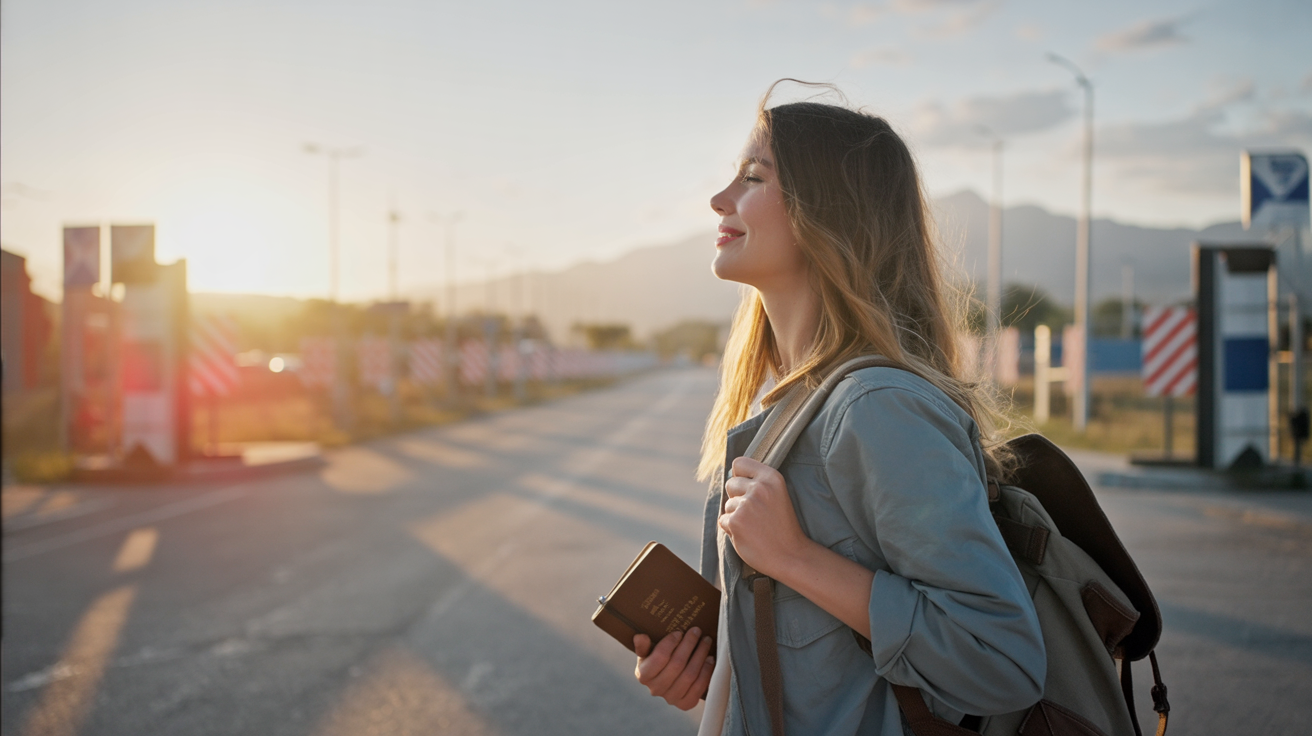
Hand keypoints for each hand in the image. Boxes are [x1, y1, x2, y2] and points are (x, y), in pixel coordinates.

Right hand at [633, 628, 714, 709]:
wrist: (667, 682)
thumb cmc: (657, 662)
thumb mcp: (647, 653)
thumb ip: (643, 645)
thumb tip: (640, 637)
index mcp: (643, 675)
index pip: (659, 657)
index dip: (670, 643)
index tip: (679, 632)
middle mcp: (655, 689)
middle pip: (677, 664)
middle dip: (689, 645)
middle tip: (697, 631)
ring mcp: (671, 698)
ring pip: (689, 675)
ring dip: (700, 656)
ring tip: (706, 642)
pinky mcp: (685, 704)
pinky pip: (698, 687)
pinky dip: (706, 672)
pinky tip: (710, 659)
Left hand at [718, 456, 809, 577]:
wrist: (791, 555)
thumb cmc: (782, 526)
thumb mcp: (778, 495)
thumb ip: (757, 483)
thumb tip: (730, 476)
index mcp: (771, 477)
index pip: (739, 463)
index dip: (739, 476)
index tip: (747, 488)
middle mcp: (759, 488)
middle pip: (730, 483)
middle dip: (737, 497)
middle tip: (755, 513)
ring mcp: (746, 505)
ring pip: (727, 505)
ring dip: (736, 516)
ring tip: (755, 527)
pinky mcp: (736, 521)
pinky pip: (723, 520)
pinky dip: (732, 529)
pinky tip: (748, 535)